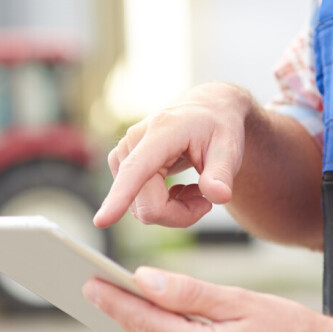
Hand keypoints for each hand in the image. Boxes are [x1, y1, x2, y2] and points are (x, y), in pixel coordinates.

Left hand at [82, 268, 332, 331]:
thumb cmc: (295, 329)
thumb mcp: (242, 303)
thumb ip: (190, 293)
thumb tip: (144, 280)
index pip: (148, 323)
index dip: (116, 301)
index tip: (90, 281)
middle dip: (126, 315)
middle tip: (99, 288)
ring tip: (127, 305)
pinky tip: (166, 330)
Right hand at [93, 83, 253, 228]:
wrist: (207, 110)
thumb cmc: (219, 127)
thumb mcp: (230, 147)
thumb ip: (223, 174)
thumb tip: (219, 197)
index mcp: (160, 132)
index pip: (136, 171)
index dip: (119, 198)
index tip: (101, 221)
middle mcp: (133, 143)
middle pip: (147, 206)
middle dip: (180, 214)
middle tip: (207, 199)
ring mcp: (123, 156)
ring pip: (143, 210)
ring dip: (173, 210)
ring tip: (196, 189)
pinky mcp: (121, 167)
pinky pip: (140, 205)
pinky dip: (164, 206)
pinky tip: (181, 189)